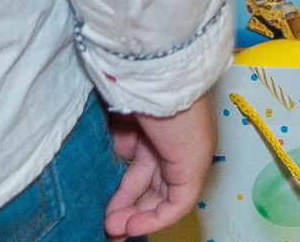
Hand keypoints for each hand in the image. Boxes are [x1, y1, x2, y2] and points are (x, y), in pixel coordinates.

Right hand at [105, 94, 215, 236]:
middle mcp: (178, 141)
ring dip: (137, 215)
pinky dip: (155, 218)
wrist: (158, 73)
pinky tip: (132, 226)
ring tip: (113, 228)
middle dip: (129, 205)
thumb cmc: (137, 83)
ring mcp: (189, 154)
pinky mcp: (193, 167)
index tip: (105, 200)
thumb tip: (120, 151)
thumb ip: (121, 134)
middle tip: (108, 223)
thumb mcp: (122, 113)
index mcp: (162, 124)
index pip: (146, 165)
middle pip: (154, 184)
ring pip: (164, 196)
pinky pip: (177, 203)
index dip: (125, 187)